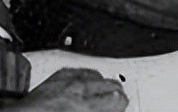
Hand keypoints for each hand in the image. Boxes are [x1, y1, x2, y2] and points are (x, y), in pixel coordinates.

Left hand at [8, 68, 127, 111]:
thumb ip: (99, 111)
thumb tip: (110, 107)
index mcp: (86, 106)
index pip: (118, 99)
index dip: (122, 104)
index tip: (121, 106)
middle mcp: (78, 89)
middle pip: (110, 84)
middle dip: (116, 93)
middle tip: (118, 101)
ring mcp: (66, 80)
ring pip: (96, 74)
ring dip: (101, 83)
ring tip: (104, 91)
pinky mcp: (56, 75)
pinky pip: (78, 71)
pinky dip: (85, 76)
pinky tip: (86, 81)